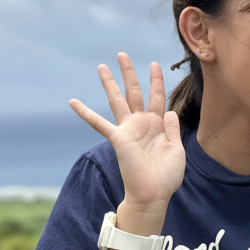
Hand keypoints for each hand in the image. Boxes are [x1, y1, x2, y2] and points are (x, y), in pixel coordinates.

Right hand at [70, 53, 185, 207]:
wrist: (153, 195)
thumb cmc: (166, 176)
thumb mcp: (177, 150)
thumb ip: (173, 129)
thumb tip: (171, 111)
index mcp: (157, 125)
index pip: (156, 97)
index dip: (156, 80)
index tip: (155, 64)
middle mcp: (140, 124)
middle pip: (133, 92)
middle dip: (129, 73)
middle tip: (122, 54)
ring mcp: (128, 129)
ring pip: (117, 100)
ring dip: (110, 83)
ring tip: (102, 66)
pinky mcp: (118, 138)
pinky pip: (99, 123)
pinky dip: (85, 113)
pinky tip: (73, 102)